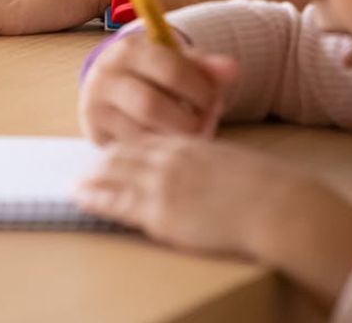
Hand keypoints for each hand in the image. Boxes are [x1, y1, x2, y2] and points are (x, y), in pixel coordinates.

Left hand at [76, 136, 351, 307]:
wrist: (275, 204)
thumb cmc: (267, 188)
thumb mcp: (235, 164)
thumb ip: (215, 163)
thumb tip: (214, 172)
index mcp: (191, 145)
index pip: (149, 140)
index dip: (129, 147)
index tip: (115, 151)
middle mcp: (172, 159)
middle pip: (126, 154)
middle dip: (103, 161)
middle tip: (87, 166)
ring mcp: (163, 184)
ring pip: (115, 175)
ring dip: (93, 178)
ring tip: (76, 182)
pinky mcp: (160, 211)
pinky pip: (117, 202)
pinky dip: (96, 198)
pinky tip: (82, 197)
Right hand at [78, 32, 237, 142]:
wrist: (111, 86)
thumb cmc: (153, 73)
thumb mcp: (176, 61)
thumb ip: (205, 67)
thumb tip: (233, 70)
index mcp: (129, 49)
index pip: (171, 70)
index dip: (200, 90)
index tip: (213, 101)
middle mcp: (105, 75)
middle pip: (151, 106)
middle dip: (186, 120)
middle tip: (205, 124)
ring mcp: (96, 106)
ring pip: (140, 133)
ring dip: (173, 139)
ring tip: (192, 135)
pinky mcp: (95, 133)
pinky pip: (133, 150)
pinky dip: (158, 150)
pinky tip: (172, 145)